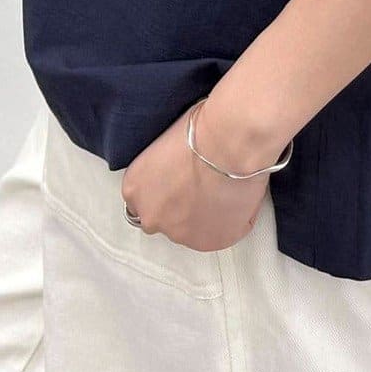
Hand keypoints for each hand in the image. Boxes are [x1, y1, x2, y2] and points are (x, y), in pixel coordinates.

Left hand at [119, 101, 272, 251]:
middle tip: (203, 186)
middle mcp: (152, 216)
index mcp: (134, 188)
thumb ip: (163, 168)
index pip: (144, 200)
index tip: (180, 182)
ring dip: (203, 217)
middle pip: (164, 218)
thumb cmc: (201, 129)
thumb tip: (178, 169)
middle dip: (180, 208)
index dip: (165, 191)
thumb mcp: (165, 143)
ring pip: (191, 229)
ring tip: (223, 191)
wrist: (230, 143)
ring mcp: (180, 234)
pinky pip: (220, 235)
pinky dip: (229, 222)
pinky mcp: (211, 242)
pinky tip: (236, 197)